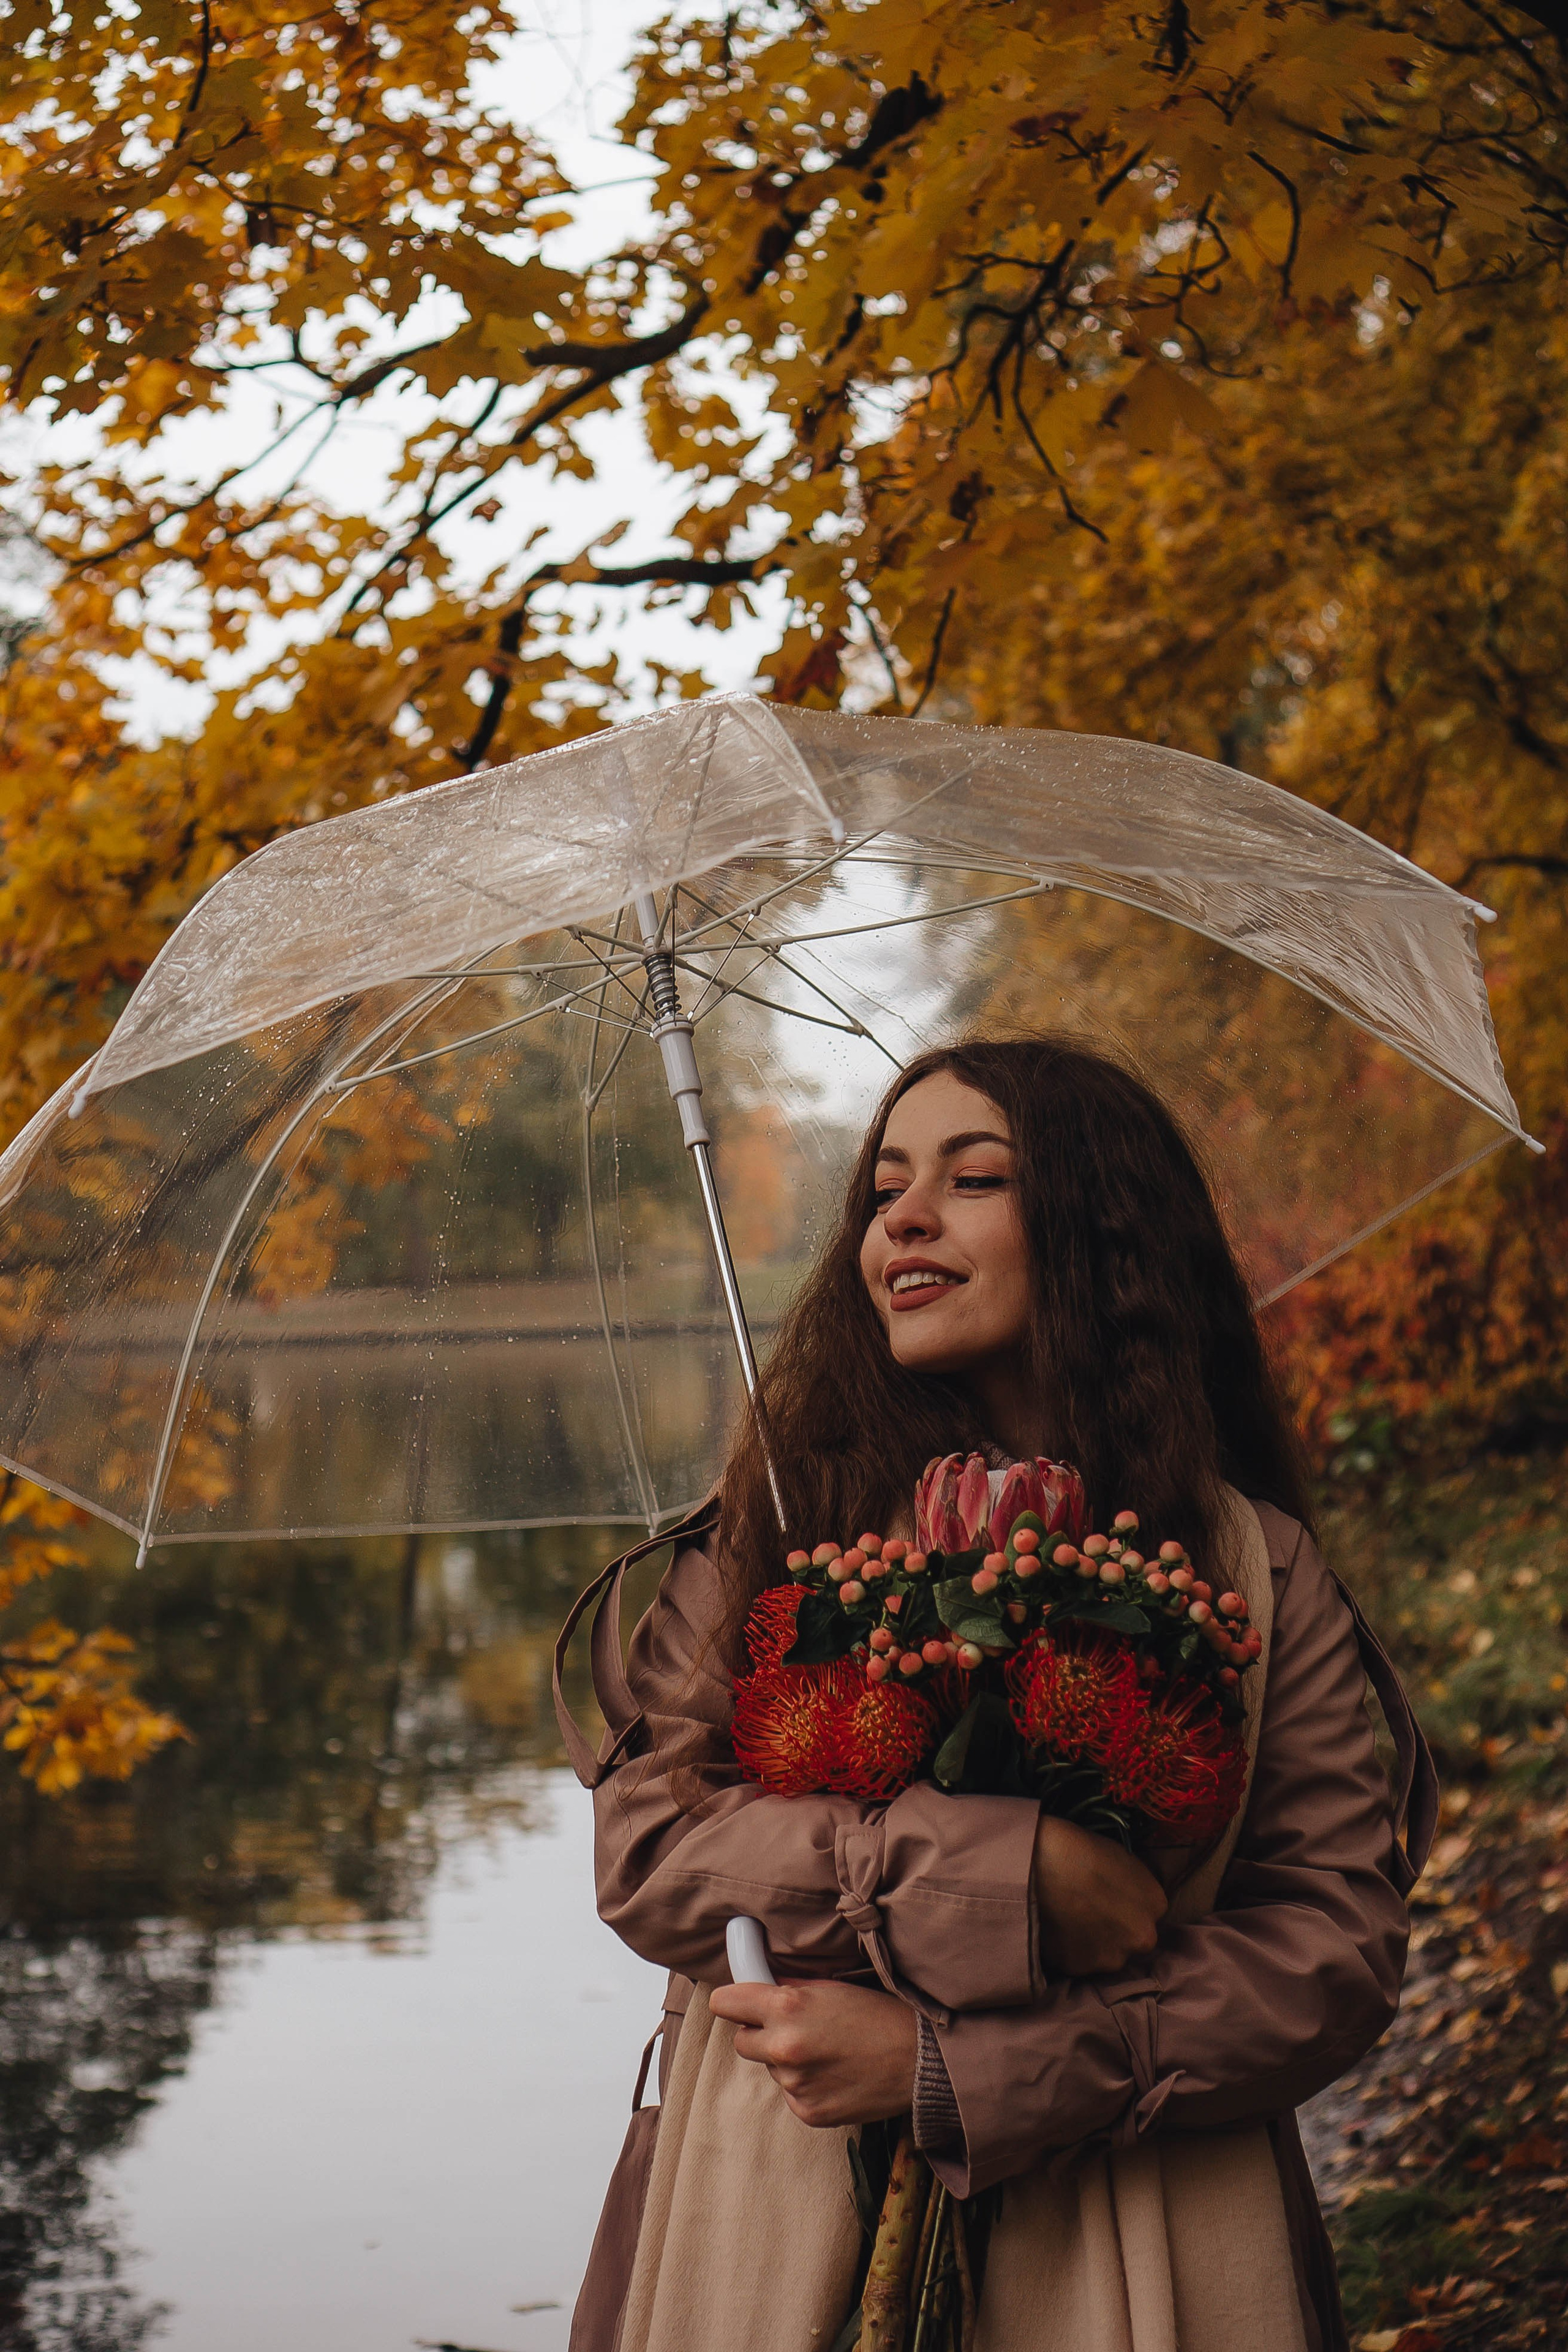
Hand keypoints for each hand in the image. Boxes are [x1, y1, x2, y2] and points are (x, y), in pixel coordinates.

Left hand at [708, 1978, 917, 2128]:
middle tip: (793, 2028)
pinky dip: (806, 2085)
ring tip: (827, 2053)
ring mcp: (795, 2084)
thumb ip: (791, 1989)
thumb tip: (761, 1986)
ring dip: (787, 2061)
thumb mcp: (832, 1988)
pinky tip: (835, 2075)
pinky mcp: (808, 2113)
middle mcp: (784, 2047)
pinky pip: (791, 2094)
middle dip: (760, 2034)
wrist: (919, 2061)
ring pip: (770, 2069)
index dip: (733, 2001)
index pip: (725, 2004)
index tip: (740, 2003)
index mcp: (787, 2007)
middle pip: (742, 2041)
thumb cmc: (878, 2015)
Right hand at [1032, 1814, 1167, 1975]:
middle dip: (1115, 1930)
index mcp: (1155, 1905)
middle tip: (1089, 1911)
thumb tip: (1128, 1898)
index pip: (1148, 1912)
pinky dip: (1069, 1949)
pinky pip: (1077, 1960)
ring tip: (1069, 1919)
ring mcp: (1111, 1957)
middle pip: (1131, 1938)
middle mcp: (1142, 1938)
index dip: (1127, 1906)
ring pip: (1105, 1954)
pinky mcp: (1080, 1968)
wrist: (1039, 1863)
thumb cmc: (1080, 1849)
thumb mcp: (1123, 1859)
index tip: (1109, 1898)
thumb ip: (1134, 1888)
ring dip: (1092, 1943)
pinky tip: (1056, 1927)